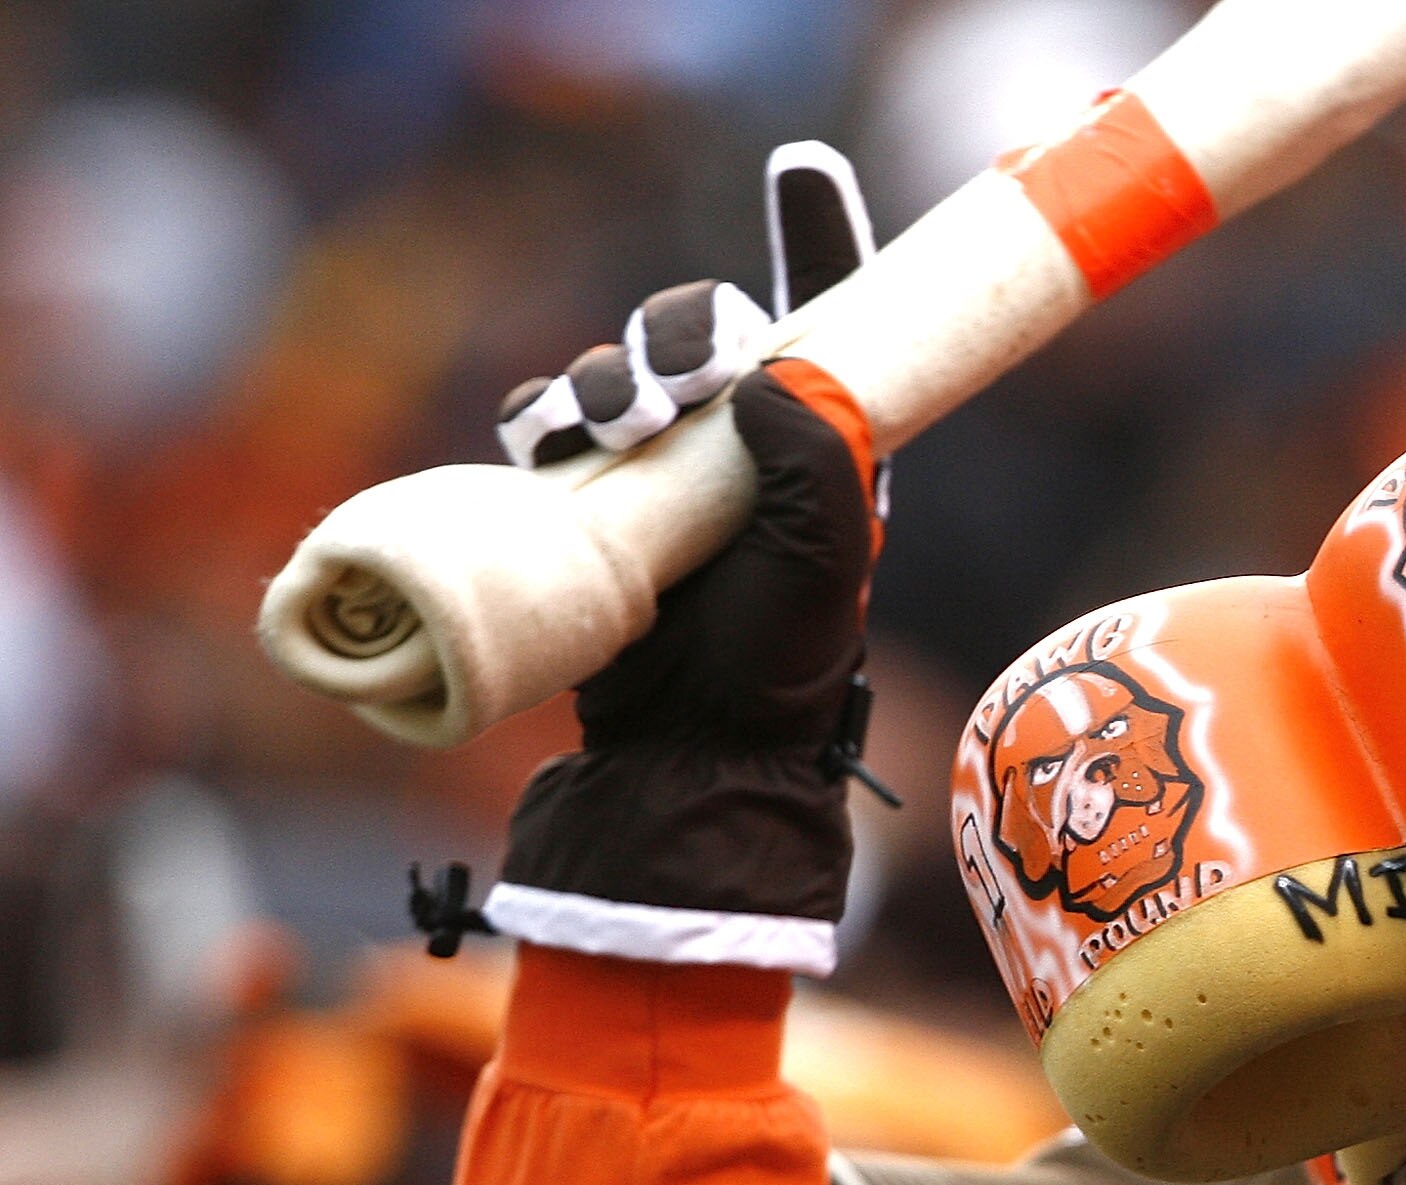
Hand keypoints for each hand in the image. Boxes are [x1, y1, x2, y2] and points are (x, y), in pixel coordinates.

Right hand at [482, 145, 892, 973]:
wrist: (695, 748)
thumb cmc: (780, 665)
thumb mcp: (827, 564)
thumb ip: (818, 464)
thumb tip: (773, 378)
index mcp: (821, 439)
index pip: (824, 316)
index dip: (812, 238)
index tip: (801, 177)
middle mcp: (741, 441)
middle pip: (699, 325)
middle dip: (678, 329)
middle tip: (677, 380)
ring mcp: (659, 466)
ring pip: (616, 368)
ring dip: (606, 375)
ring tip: (618, 425)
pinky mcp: (587, 498)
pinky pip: (547, 422)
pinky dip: (542, 420)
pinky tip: (553, 449)